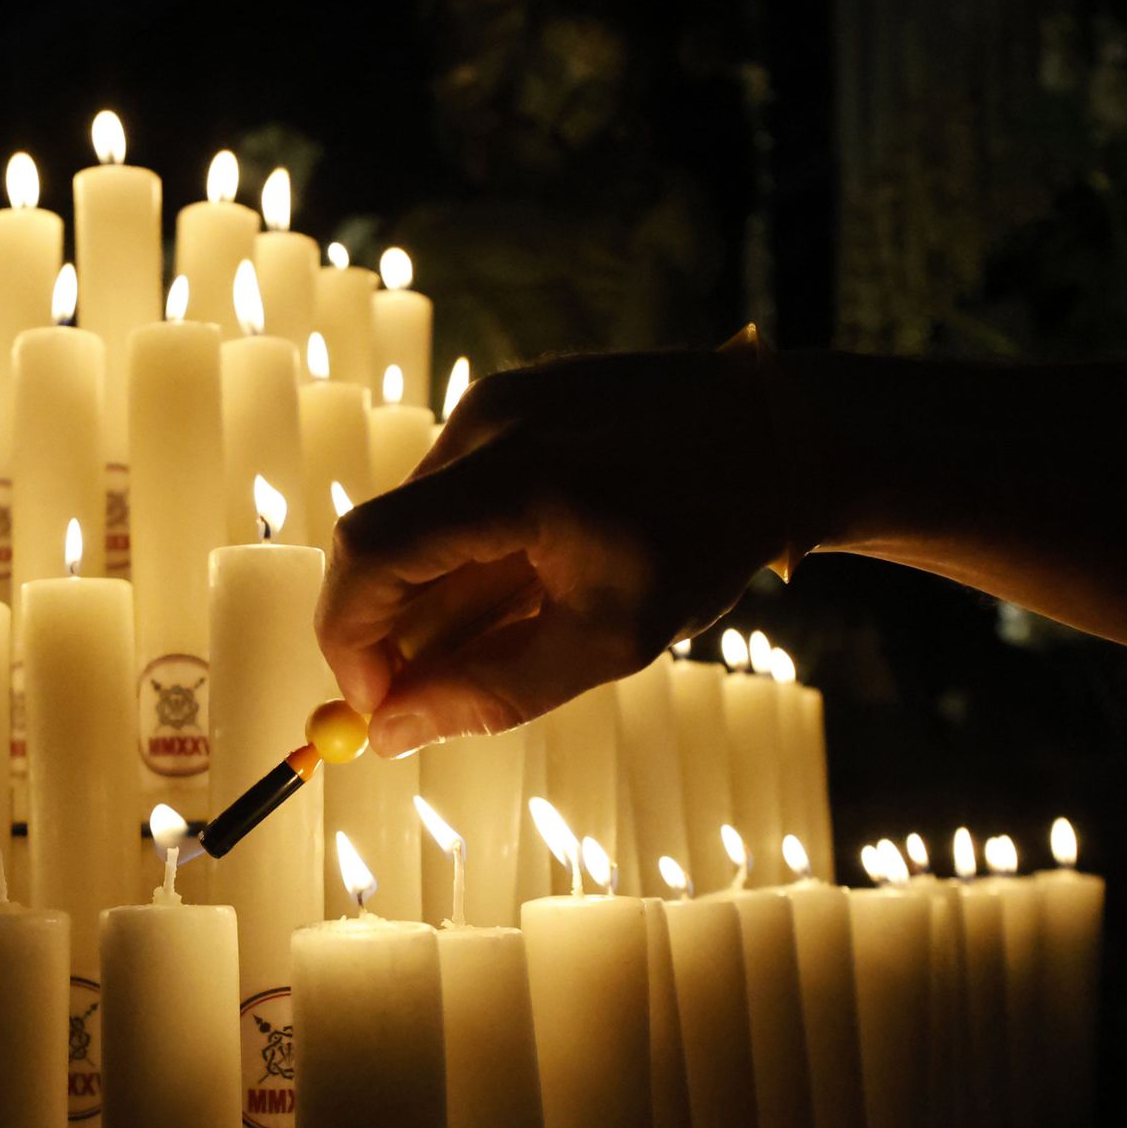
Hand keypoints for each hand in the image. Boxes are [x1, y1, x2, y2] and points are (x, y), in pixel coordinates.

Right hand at [318, 350, 797, 755]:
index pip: (371, 552)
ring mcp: (495, 400)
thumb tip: (389, 734)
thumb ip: (491, 691)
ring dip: (437, 589)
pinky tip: (538, 562)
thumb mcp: (610, 639)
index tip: (373, 699)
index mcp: (518, 481)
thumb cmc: (704, 542)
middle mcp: (489, 425)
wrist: (777, 434)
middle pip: (381, 539)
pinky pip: (453, 488)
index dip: (349, 635)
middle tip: (421, 688)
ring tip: (524, 611)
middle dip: (389, 627)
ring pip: (417, 520)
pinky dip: (468, 546)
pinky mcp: (508, 393)